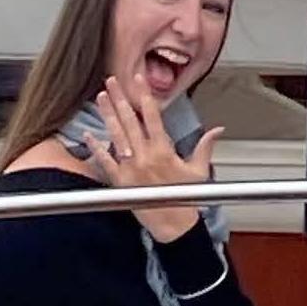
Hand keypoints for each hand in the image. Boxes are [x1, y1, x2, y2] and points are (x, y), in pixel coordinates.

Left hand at [92, 77, 221, 243]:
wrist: (174, 225)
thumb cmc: (185, 198)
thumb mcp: (199, 170)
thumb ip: (205, 146)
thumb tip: (218, 130)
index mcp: (164, 150)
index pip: (153, 117)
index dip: (144, 96)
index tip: (138, 80)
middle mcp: (145, 156)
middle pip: (130, 121)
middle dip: (121, 99)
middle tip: (112, 80)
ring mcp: (130, 167)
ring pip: (116, 135)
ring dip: (108, 115)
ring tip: (101, 97)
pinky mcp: (120, 181)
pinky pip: (105, 161)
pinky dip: (96, 148)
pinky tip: (88, 134)